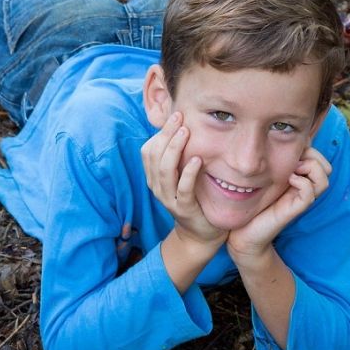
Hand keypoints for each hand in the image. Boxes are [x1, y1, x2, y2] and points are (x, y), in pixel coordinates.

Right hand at [141, 111, 227, 248]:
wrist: (200, 234)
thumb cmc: (194, 197)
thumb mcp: (182, 174)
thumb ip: (179, 155)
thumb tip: (183, 124)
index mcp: (155, 177)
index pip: (149, 150)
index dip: (160, 132)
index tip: (175, 115)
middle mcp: (158, 187)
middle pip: (155, 156)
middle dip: (166, 135)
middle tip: (180, 117)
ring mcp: (169, 199)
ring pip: (164, 171)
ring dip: (174, 149)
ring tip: (186, 132)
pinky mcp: (184, 209)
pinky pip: (183, 189)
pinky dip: (188, 173)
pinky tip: (196, 159)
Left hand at [227, 147, 331, 262]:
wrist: (242, 232)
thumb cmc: (250, 201)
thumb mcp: (261, 175)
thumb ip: (272, 161)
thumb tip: (276, 140)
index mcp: (298, 177)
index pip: (319, 157)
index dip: (310, 147)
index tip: (290, 147)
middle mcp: (303, 187)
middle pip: (326, 167)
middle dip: (313, 155)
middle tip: (293, 158)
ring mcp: (300, 199)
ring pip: (324, 179)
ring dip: (310, 167)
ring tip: (292, 169)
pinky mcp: (294, 209)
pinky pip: (310, 192)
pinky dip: (303, 182)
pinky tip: (288, 179)